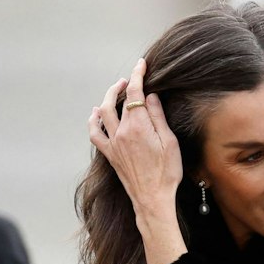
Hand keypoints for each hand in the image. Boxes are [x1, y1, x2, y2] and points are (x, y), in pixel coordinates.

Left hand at [88, 58, 183, 233]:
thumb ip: (157, 116)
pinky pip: (95, 134)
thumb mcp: (169, 142)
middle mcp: (121, 132)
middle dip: (123, 85)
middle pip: (117, 100)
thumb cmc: (166, 173)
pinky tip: (96, 114)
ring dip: (108, 98)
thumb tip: (149, 97)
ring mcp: (113, 144)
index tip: (141, 65)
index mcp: (138, 126)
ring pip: (103, 113)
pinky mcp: (110, 154)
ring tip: (116, 91)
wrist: (153, 199)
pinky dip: (93, 121)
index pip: (135, 92)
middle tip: (130, 78)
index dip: (137, 75)